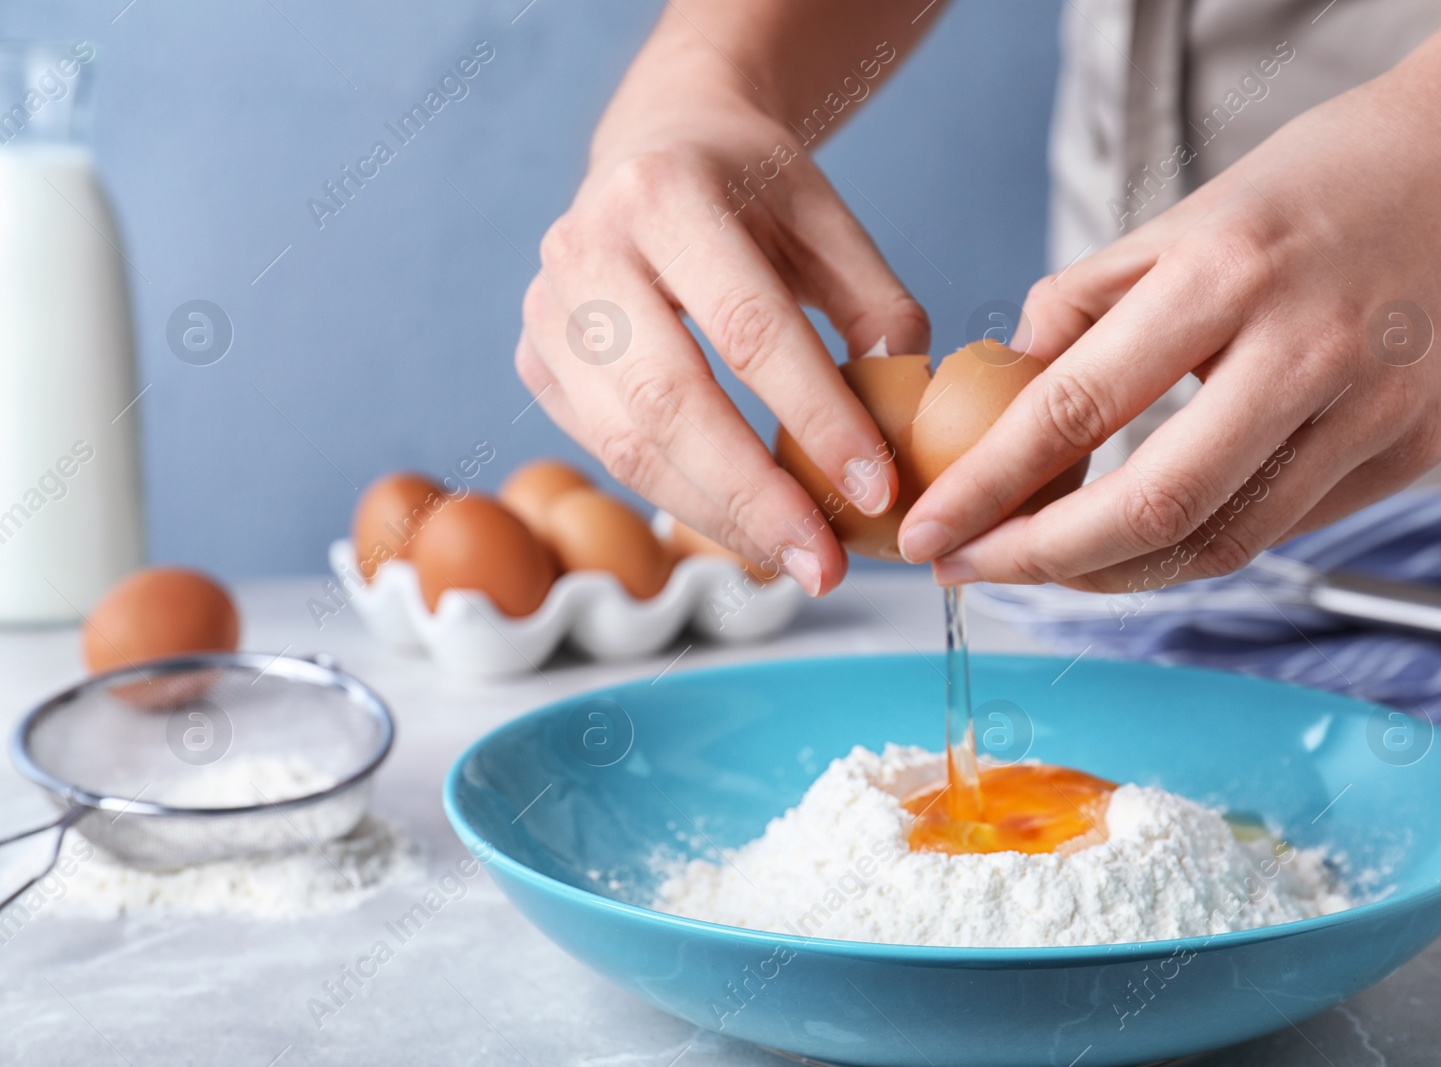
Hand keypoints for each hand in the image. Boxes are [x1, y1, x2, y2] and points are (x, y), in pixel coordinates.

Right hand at [516, 67, 926, 596]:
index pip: (748, 328)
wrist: (658, 146)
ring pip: (628, 446)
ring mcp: (546, 310)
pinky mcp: (535, 362)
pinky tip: (745, 528)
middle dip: (757, 498)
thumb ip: (876, 309)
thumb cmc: (754, 192)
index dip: (815, 417)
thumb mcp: (829, 223)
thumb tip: (902, 414)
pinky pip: (609, 454)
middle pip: (671, 402)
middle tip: (827, 564)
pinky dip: (681, 501)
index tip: (876, 490)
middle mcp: (586, 247)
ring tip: (795, 562)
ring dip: (718, 519)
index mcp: (666, 193)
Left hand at [899, 14, 1440, 593]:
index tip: (928, 533)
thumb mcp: (1184, 214)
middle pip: (1152, 507)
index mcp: (1227, 273)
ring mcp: (1372, 410)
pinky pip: (1283, 528)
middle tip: (974, 570)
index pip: (1077, 407)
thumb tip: (1009, 389)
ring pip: (1222, 543)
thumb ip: (1086, 304)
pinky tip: (1146, 534)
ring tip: (1050, 561)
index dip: (988, 486)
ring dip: (1115, 572)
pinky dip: (1199, 543)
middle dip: (1040, 561)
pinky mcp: (1415, 450)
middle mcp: (1305, 348)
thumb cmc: (1323, 181)